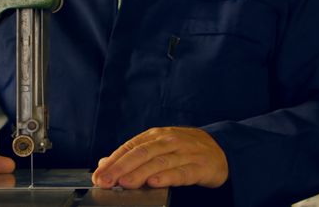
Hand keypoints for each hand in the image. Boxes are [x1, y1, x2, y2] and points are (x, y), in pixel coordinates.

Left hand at [91, 127, 227, 188]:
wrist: (220, 150)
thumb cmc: (184, 150)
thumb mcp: (157, 148)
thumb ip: (132, 155)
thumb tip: (104, 163)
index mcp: (155, 136)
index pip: (130, 147)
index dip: (113, 161)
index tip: (98, 175)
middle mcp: (168, 141)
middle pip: (141, 153)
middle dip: (120, 167)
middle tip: (105, 181)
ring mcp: (185, 153)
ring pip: (159, 162)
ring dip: (140, 173)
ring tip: (124, 183)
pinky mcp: (199, 166)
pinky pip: (181, 172)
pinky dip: (167, 177)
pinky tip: (154, 182)